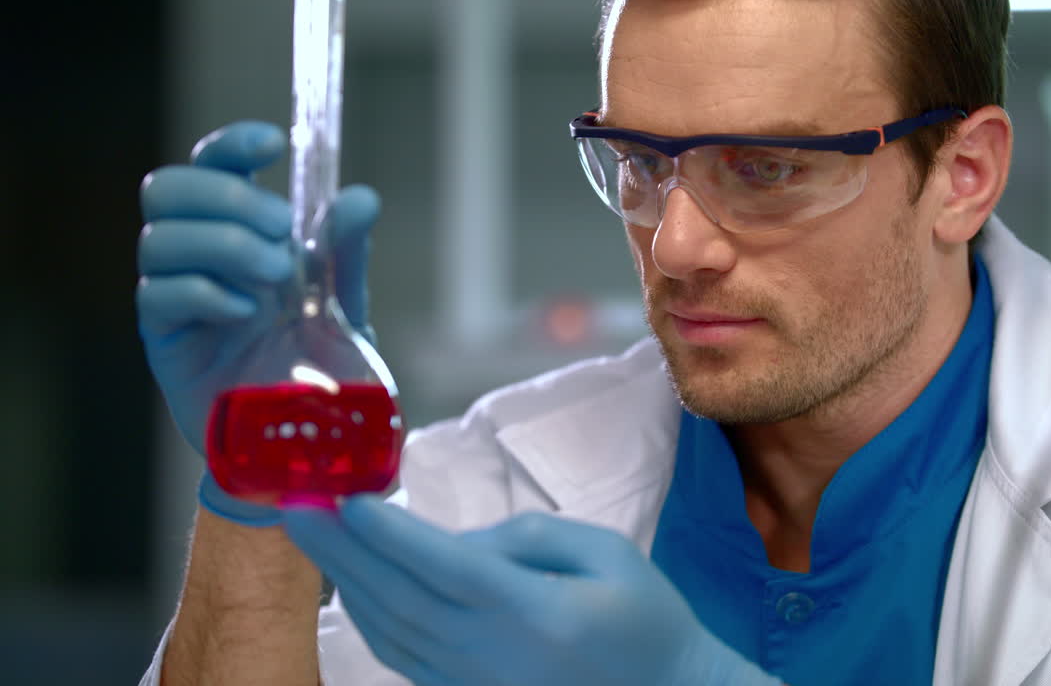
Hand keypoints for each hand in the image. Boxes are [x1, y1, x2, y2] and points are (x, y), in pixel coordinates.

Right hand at [137, 120, 379, 524]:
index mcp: (238, 233)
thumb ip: (346, 252)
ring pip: (158, 239)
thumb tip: (360, 196)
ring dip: (222, 242)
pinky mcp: (165, 343)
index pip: (210, 166)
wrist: (305, 444)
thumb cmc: (317, 369)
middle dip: (227, 195)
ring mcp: (177, 299)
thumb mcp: (345, 305)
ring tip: (277, 275)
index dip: (230, 144)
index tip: (273, 143)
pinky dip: (206, 291)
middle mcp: (198, 258)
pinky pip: (158, 296)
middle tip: (284, 230)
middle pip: (168, 190)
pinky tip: (248, 311)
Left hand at [283, 497, 783, 685]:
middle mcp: (492, 655)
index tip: (344, 496)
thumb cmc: (643, 616)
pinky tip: (350, 582)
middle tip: (295, 504)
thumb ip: (527, 538)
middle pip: (398, 599)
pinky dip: (365, 616)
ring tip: (312, 532)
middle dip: (341, 550)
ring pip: (389, 631)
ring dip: (344, 581)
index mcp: (534, 613)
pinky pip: (401, 655)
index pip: (443, 567)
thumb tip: (454, 541)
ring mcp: (473, 684)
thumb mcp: (605, 552)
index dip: (388, 533)